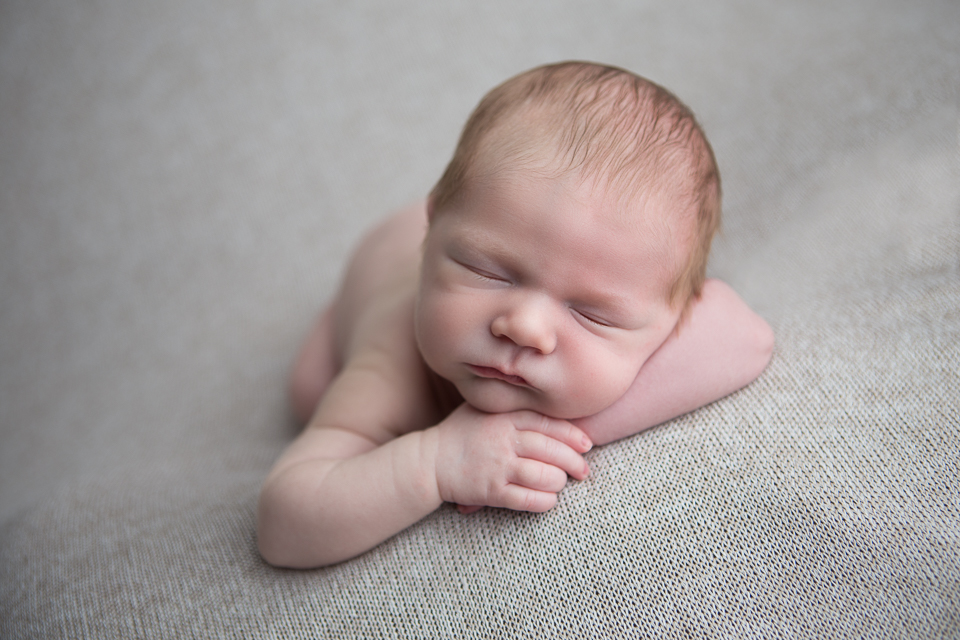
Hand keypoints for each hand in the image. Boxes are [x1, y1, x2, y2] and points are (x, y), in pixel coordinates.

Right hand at [433, 404, 591, 512]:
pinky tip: (548, 499)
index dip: (573, 435)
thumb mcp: (486, 410)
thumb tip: (554, 408)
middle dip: (574, 463)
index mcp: (505, 417)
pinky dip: (545, 501)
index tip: (587, 444)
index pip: (549, 424)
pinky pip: (529, 499)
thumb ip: (515, 408)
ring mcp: (498, 466)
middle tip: (582, 470)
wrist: (429, 460)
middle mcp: (504, 440)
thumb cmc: (462, 432)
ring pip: (545, 476)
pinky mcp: (491, 491)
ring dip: (559, 482)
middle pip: (553, 451)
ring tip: (560, 483)